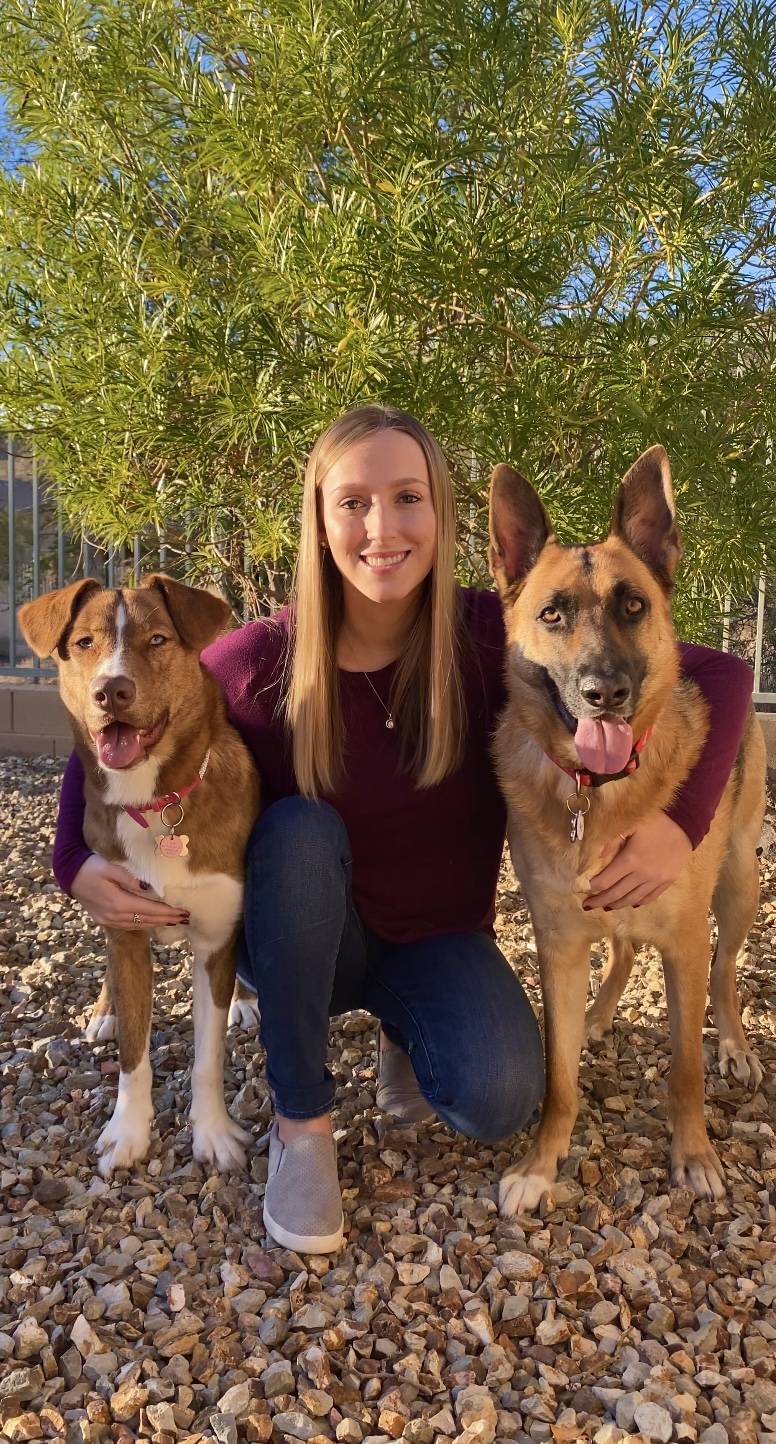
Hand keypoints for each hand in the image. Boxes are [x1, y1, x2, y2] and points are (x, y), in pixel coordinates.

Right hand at [71, 854, 189, 929]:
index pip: (149, 909)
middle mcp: (114, 915)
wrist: (69, 875)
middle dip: (166, 920)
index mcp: (117, 902)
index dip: (167, 912)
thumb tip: (148, 889)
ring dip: (157, 924)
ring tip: (173, 921)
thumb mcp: (110, 868)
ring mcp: (108, 920)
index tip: (183, 912)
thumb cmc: (91, 867)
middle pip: (146, 920)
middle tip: (185, 918)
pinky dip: (143, 924)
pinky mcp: (104, 920)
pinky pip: (128, 925)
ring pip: (138, 925)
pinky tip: (153, 922)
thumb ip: (129, 879)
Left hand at [584, 812, 691, 910]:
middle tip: (587, 906)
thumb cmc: (656, 820)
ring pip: (633, 899)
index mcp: (631, 860)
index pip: (606, 880)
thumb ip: (611, 839)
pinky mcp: (668, 881)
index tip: (582, 890)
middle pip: (617, 894)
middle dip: (600, 901)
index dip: (593, 887)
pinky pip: (650, 897)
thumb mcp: (630, 823)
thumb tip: (596, 856)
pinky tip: (631, 904)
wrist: (686, 823)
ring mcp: (657, 880)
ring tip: (605, 907)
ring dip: (617, 904)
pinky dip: (638, 902)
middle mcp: (643, 874)